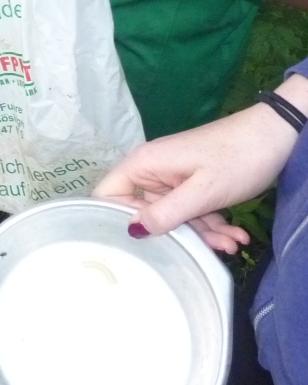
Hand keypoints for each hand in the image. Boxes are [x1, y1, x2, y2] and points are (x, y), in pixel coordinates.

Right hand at [93, 80, 307, 251]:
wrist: (277, 135)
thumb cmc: (237, 157)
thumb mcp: (203, 191)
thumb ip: (166, 213)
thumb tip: (132, 232)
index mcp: (143, 164)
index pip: (108, 195)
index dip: (119, 221)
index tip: (146, 242)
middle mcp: (151, 171)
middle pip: (145, 212)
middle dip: (174, 234)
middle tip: (205, 249)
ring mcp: (172, 178)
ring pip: (173, 215)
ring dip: (202, 233)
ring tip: (232, 244)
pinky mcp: (192, 183)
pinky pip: (191, 210)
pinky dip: (211, 224)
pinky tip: (234, 236)